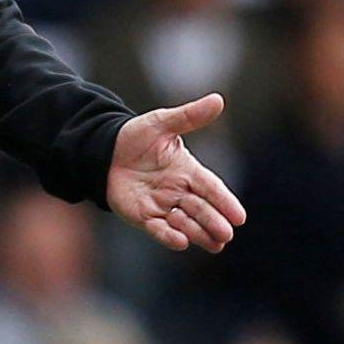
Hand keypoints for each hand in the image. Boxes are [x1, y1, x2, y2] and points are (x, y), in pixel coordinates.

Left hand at [105, 93, 247, 252]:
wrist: (104, 151)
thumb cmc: (136, 136)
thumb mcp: (162, 122)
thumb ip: (189, 116)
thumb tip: (218, 100)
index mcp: (188, 170)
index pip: (211, 187)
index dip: (225, 201)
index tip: (240, 216)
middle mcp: (178, 191)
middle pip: (201, 209)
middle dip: (214, 222)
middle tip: (227, 234)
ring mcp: (162, 205)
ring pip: (185, 223)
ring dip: (198, 233)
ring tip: (214, 243)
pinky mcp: (144, 216)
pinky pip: (159, 229)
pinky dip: (169, 236)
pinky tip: (181, 242)